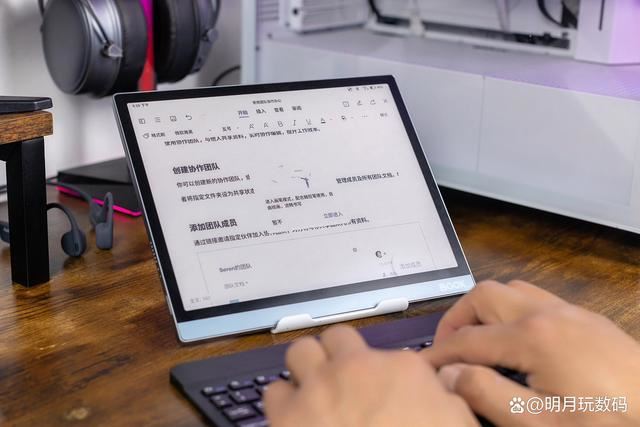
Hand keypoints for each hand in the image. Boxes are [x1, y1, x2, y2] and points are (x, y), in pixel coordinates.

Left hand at [264, 325, 479, 426]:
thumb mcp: (459, 426)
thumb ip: (446, 402)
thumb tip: (439, 391)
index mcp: (402, 371)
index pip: (387, 352)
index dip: (382, 370)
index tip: (381, 386)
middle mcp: (356, 370)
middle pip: (336, 337)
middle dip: (336, 353)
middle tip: (340, 376)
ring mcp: (318, 389)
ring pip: (300, 352)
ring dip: (306, 370)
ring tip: (313, 391)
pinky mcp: (287, 416)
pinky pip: (274, 392)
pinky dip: (283, 402)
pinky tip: (294, 416)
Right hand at [423, 280, 639, 426]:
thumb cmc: (601, 425)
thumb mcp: (538, 425)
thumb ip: (486, 395)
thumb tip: (448, 373)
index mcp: (531, 337)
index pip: (467, 339)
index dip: (438, 354)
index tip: (421, 368)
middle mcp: (548, 313)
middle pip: (484, 296)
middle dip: (457, 319)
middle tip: (446, 350)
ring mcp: (572, 312)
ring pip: (512, 290)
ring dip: (486, 310)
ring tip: (478, 341)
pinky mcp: (590, 321)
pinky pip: (538, 299)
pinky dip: (513, 311)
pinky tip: (519, 342)